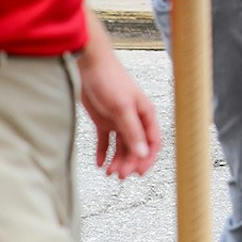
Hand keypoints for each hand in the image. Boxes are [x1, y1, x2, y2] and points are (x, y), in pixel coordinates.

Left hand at [78, 51, 160, 177]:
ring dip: (117, 160)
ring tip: (108, 172)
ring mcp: (118, 121)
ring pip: (121, 147)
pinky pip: (105, 141)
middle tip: (119, 175)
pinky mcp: (103, 121)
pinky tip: (99, 164)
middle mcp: (134, 119)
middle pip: (136, 147)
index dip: (147, 158)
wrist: (89, 66)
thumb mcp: (122, 108)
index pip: (152, 142)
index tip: (138, 172)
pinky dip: (103, 153)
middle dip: (129, 162)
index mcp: (145, 114)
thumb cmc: (110, 81)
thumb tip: (143, 154)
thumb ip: (132, 131)